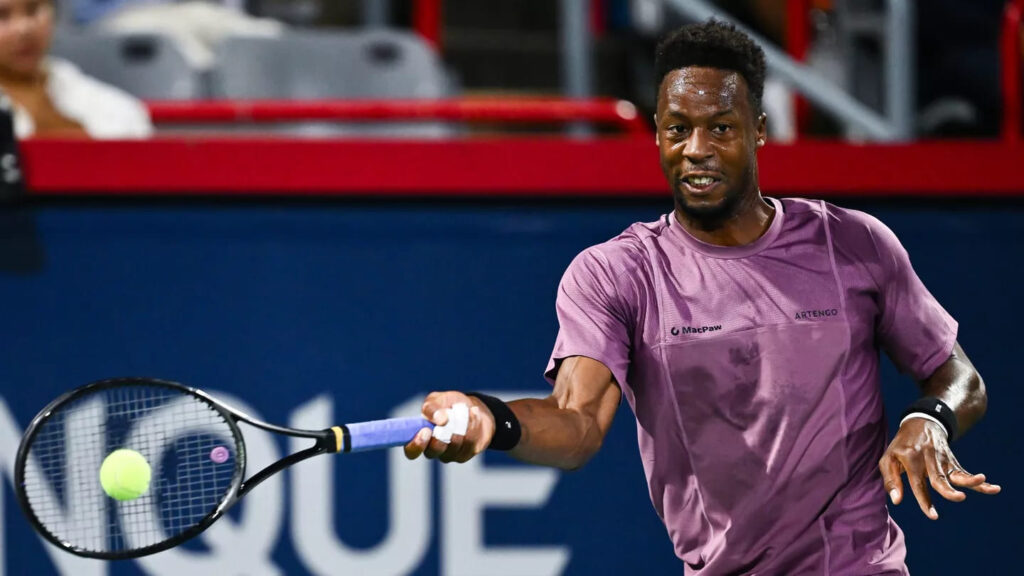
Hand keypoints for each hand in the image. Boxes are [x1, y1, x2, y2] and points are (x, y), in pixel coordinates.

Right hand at [403, 391, 495, 462]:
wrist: (472, 409)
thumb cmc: (449, 405)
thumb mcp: (437, 400)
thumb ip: (432, 407)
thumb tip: (439, 419)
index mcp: (419, 437)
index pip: (411, 451)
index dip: (416, 445)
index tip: (426, 431)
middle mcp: (432, 449)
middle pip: (432, 452)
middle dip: (441, 435)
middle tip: (448, 420)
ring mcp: (448, 454)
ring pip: (453, 446)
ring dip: (459, 425)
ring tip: (463, 409)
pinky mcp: (464, 454)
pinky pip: (469, 443)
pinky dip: (472, 425)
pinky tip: (473, 412)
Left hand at [879, 418, 1000, 519]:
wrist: (921, 422)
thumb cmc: (901, 446)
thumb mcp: (888, 458)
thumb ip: (891, 480)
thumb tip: (897, 501)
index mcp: (911, 459)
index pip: (918, 483)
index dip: (925, 500)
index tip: (933, 516)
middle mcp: (929, 459)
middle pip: (940, 477)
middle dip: (949, 489)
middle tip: (959, 498)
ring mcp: (943, 460)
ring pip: (956, 473)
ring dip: (970, 479)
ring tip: (982, 481)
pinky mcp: (952, 461)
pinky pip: (965, 473)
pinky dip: (979, 482)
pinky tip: (994, 488)